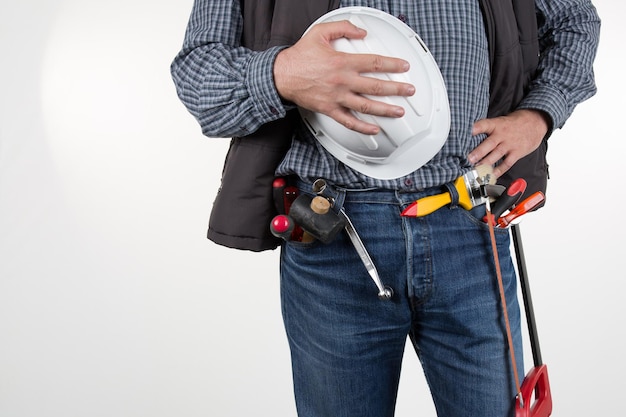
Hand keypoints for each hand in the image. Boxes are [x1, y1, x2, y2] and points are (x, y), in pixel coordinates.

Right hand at [273, 20, 414, 134]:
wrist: (281, 75)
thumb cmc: (299, 56)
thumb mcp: (320, 32)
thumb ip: (343, 29)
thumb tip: (361, 32)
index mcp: (342, 62)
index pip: (374, 63)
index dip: (392, 64)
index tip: (403, 66)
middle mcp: (342, 81)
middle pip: (375, 86)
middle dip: (396, 89)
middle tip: (409, 91)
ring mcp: (336, 98)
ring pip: (366, 106)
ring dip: (385, 109)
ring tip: (398, 111)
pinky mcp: (329, 109)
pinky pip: (348, 121)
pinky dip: (362, 127)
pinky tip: (374, 129)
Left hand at [468, 109, 549, 177]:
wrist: (535, 122)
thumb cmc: (512, 123)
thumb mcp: (499, 121)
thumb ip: (486, 129)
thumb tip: (467, 136)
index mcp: (496, 124)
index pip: (483, 125)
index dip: (474, 129)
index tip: (465, 133)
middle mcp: (502, 134)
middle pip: (489, 143)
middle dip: (478, 152)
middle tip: (469, 159)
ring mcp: (510, 144)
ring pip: (496, 154)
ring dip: (486, 163)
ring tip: (476, 170)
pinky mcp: (517, 153)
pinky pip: (507, 163)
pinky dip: (499, 170)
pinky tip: (491, 175)